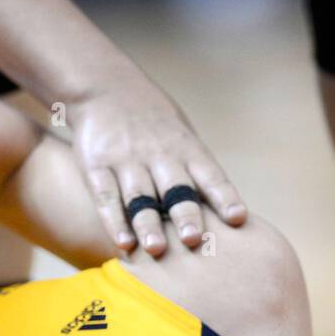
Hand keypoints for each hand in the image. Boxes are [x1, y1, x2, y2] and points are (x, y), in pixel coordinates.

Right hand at [70, 79, 245, 257]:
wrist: (104, 86)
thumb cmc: (153, 122)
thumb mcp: (181, 135)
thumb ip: (198, 170)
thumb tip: (225, 212)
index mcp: (186, 148)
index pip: (210, 174)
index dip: (224, 196)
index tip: (238, 218)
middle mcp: (159, 154)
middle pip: (176, 188)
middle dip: (185, 213)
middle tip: (193, 239)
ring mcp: (127, 159)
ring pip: (140, 196)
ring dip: (148, 224)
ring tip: (156, 249)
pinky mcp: (97, 165)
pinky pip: (106, 196)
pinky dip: (114, 221)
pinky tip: (123, 243)